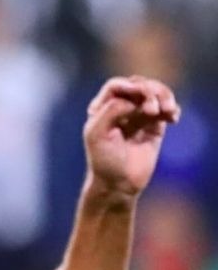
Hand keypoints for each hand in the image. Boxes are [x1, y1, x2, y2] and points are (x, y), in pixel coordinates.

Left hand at [83, 75, 180, 196]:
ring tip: (167, 112)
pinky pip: (166, 109)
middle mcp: (120, 109)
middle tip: (153, 109)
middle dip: (150, 91)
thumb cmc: (103, 160)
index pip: (116, 85)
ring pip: (155, 94)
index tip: (139, 95)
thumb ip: (111, 109)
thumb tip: (135, 100)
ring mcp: (138, 116)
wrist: (118, 184)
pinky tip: (173, 118)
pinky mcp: (154, 126)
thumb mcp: (97, 133)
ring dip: (164, 97)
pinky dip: (172, 108)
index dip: (129, 86)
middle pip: (139, 85)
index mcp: (101, 108)